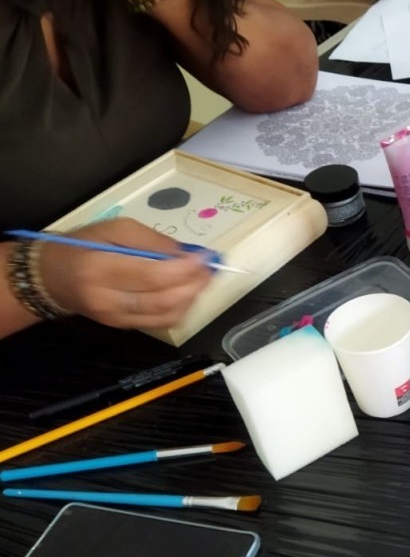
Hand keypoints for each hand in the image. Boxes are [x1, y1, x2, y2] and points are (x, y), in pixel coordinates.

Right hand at [38, 219, 213, 329]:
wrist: (52, 277)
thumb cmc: (84, 246)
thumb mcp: (116, 229)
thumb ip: (153, 241)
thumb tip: (188, 254)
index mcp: (100, 268)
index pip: (153, 275)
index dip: (186, 268)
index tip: (206, 256)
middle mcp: (107, 299)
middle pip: (164, 299)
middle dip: (195, 284)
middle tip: (210, 268)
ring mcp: (115, 318)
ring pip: (167, 315)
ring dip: (193, 297)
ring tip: (203, 279)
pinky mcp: (122, 327)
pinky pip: (161, 323)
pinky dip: (182, 308)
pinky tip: (188, 292)